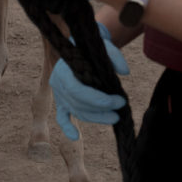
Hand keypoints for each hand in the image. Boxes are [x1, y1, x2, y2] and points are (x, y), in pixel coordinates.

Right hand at [51, 23, 129, 139]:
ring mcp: (59, 94)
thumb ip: (114, 56)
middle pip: (78, 104)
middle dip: (100, 110)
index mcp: (63, 69)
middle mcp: (57, 83)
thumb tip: (124, 72)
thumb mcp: (103, 45)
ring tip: (115, 117)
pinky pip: (62, 117)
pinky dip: (67, 128)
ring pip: (76, 111)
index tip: (119, 100)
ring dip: (96, 118)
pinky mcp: (62, 102)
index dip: (98, 100)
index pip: (77, 90)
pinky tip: (76, 136)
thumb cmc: (91, 47)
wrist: (81, 46)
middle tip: (120, 111)